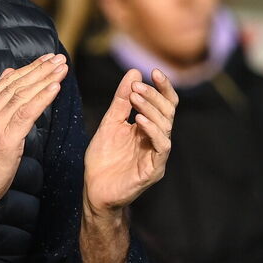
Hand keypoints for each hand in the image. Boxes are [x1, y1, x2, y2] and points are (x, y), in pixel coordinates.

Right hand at [0, 54, 66, 235]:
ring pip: (24, 95)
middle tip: (59, 59)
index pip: (10, 81)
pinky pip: (27, 113)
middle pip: (18, 84)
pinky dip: (42, 99)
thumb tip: (9, 73)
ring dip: (46, 80)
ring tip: (62, 69)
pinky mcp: (6, 139)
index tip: (48, 59)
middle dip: (41, 69)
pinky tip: (55, 88)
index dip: (31, 68)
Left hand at [83, 68, 177, 216]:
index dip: (162, 87)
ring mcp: (157, 155)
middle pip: (167, 112)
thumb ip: (121, 101)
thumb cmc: (103, 160)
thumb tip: (134, 73)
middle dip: (154, 96)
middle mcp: (156, 140)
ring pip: (166, 126)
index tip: (153, 71)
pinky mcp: (154, 170)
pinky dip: (152, 131)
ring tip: (136, 98)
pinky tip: (139, 120)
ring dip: (151, 109)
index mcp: (149, 128)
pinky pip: (161, 147)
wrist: (94, 190)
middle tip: (137, 87)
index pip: (164, 104)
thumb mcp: (109, 123)